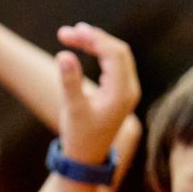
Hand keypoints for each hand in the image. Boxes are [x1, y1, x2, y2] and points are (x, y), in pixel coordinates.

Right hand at [54, 22, 141, 165]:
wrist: (88, 158)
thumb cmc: (80, 136)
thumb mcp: (73, 109)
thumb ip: (69, 81)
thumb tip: (64, 54)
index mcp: (121, 93)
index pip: (114, 54)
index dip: (93, 38)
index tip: (70, 33)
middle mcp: (129, 90)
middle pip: (117, 51)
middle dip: (93, 38)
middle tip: (66, 33)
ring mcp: (127, 90)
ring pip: (116, 55)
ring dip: (95, 43)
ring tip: (71, 35)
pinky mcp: (120, 92)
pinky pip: (113, 63)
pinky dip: (98, 53)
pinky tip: (82, 47)